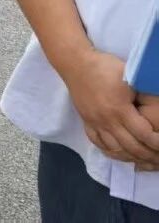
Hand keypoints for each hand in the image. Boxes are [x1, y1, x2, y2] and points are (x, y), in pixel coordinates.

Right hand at [64, 50, 158, 169]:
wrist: (75, 63)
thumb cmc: (105, 67)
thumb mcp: (130, 75)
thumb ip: (144, 93)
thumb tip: (157, 106)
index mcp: (119, 109)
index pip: (144, 134)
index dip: (157, 143)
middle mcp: (107, 120)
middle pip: (131, 147)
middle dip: (149, 156)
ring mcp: (95, 123)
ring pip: (115, 150)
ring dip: (132, 158)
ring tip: (144, 161)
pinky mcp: (86, 122)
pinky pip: (99, 144)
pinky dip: (112, 152)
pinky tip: (122, 154)